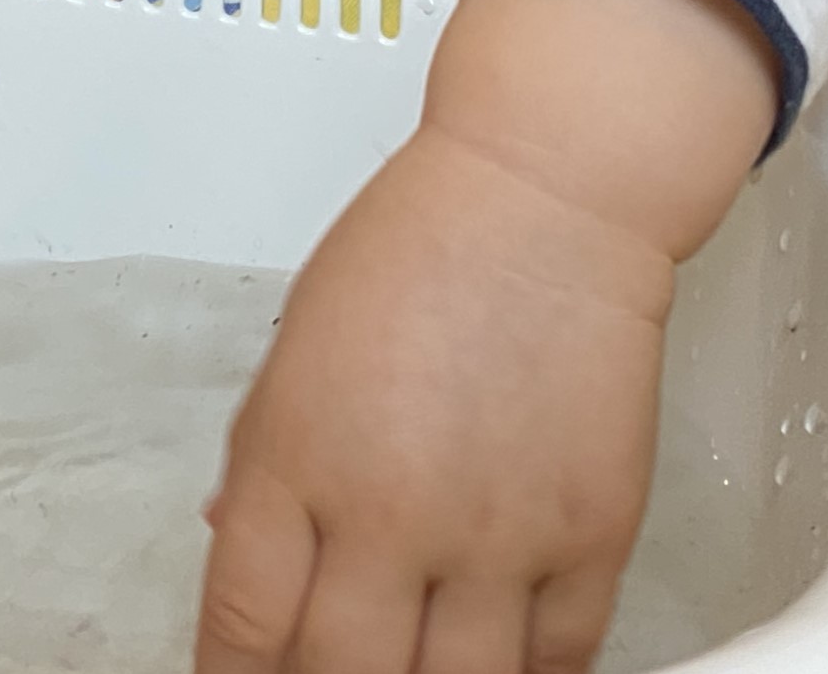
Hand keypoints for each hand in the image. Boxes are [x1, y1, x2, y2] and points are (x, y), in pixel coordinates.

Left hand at [200, 127, 665, 673]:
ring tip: (405, 666)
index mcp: (298, 459)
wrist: (545, 202)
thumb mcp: (294, 350)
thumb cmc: (415, 250)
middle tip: (318, 673)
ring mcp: (499, 535)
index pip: (243, 625)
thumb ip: (265, 464)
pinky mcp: (591, 539)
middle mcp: (392, 511)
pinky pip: (558, 663)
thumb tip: (235, 545)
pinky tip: (492, 663)